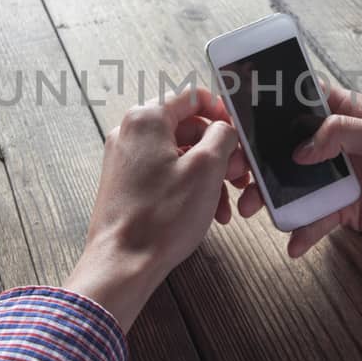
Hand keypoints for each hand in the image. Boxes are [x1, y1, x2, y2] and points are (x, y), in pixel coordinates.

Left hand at [65, 87, 250, 329]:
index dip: (222, 112)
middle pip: (187, 127)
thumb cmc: (160, 218)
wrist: (122, 263)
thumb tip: (226, 128)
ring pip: (179, 154)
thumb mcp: (207, 169)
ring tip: (226, 201)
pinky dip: (189, 186)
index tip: (239, 133)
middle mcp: (130, 132)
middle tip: (238, 175)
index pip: (192, 96)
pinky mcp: (125, 183)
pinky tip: (208, 211)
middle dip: (219, 151)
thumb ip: (222, 136)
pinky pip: (165, 173)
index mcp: (147, 118)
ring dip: (208, 174)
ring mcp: (125, 158)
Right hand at [237, 85, 361, 262]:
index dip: (275, 104)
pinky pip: (317, 217)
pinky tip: (293, 244)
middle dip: (262, 158)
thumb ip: (345, 135)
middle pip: (292, 146)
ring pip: (298, 183)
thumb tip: (301, 148)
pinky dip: (303, 230)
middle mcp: (346, 144)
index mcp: (357, 115)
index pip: (308, 100)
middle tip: (235, 172)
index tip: (241, 113)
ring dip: (274, 195)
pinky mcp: (350, 211)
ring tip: (253, 209)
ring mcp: (346, 178)